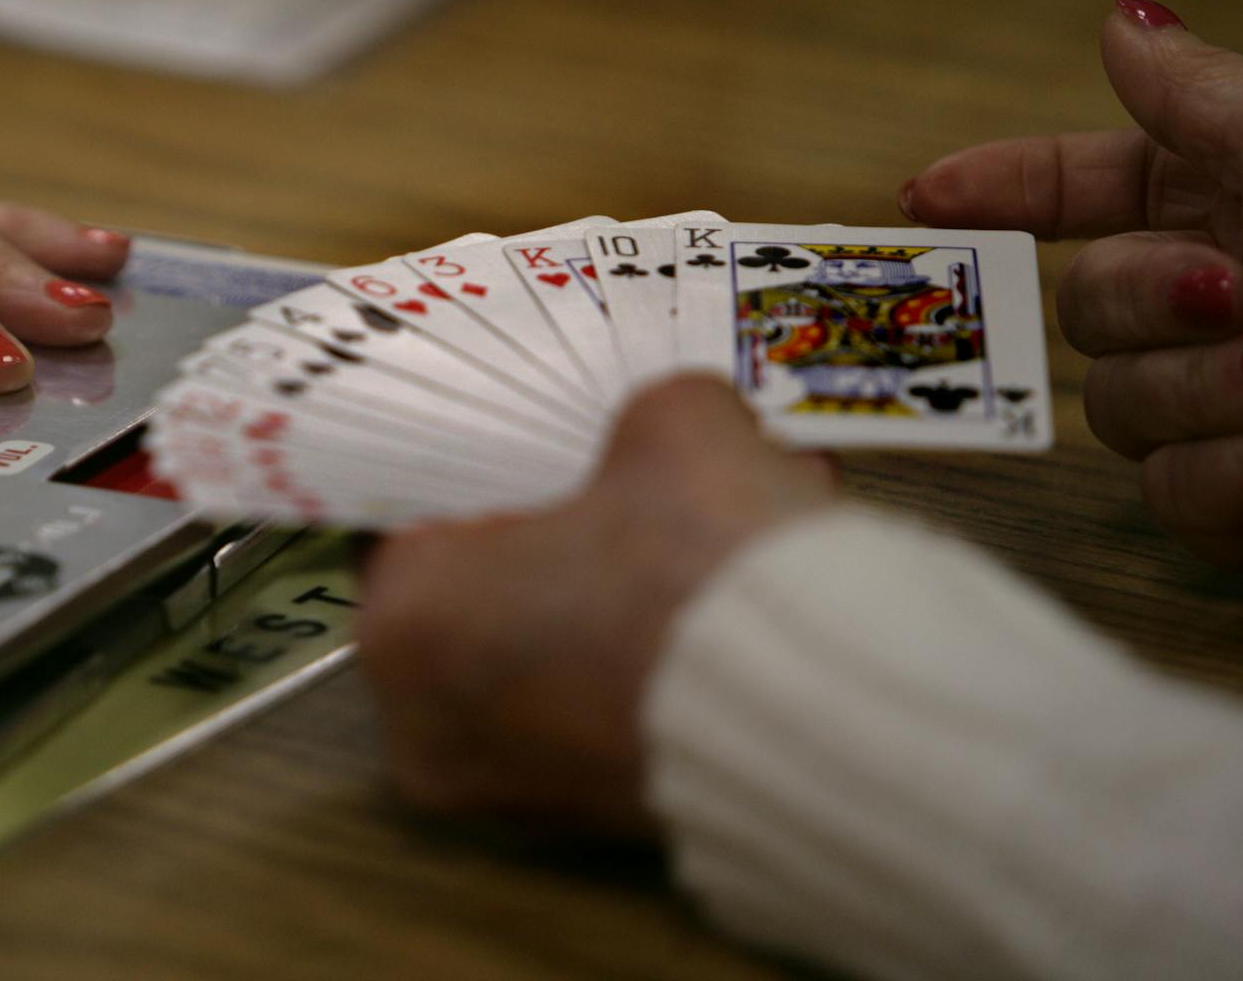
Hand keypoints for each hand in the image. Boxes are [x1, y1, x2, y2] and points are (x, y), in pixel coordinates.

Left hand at [357, 376, 829, 833]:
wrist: (834, 723)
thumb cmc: (707, 565)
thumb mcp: (675, 427)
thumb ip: (645, 418)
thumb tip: (668, 428)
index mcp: (408, 616)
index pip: (413, 516)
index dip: (483, 466)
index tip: (537, 442)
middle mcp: (431, 721)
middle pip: (484, 590)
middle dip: (564, 534)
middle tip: (630, 486)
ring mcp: (511, 789)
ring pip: (551, 652)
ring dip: (620, 594)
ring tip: (709, 536)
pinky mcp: (596, 825)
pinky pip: (602, 710)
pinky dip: (651, 658)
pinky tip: (729, 602)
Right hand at [903, 0, 1242, 585]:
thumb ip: (1196, 95)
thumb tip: (1122, 19)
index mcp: (1237, 206)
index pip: (1085, 191)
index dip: (1006, 188)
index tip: (924, 197)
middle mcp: (1223, 305)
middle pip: (1083, 304)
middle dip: (1146, 300)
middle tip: (1235, 292)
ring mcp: (1232, 412)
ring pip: (1118, 406)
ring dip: (1214, 391)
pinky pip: (1171, 495)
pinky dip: (1237, 474)